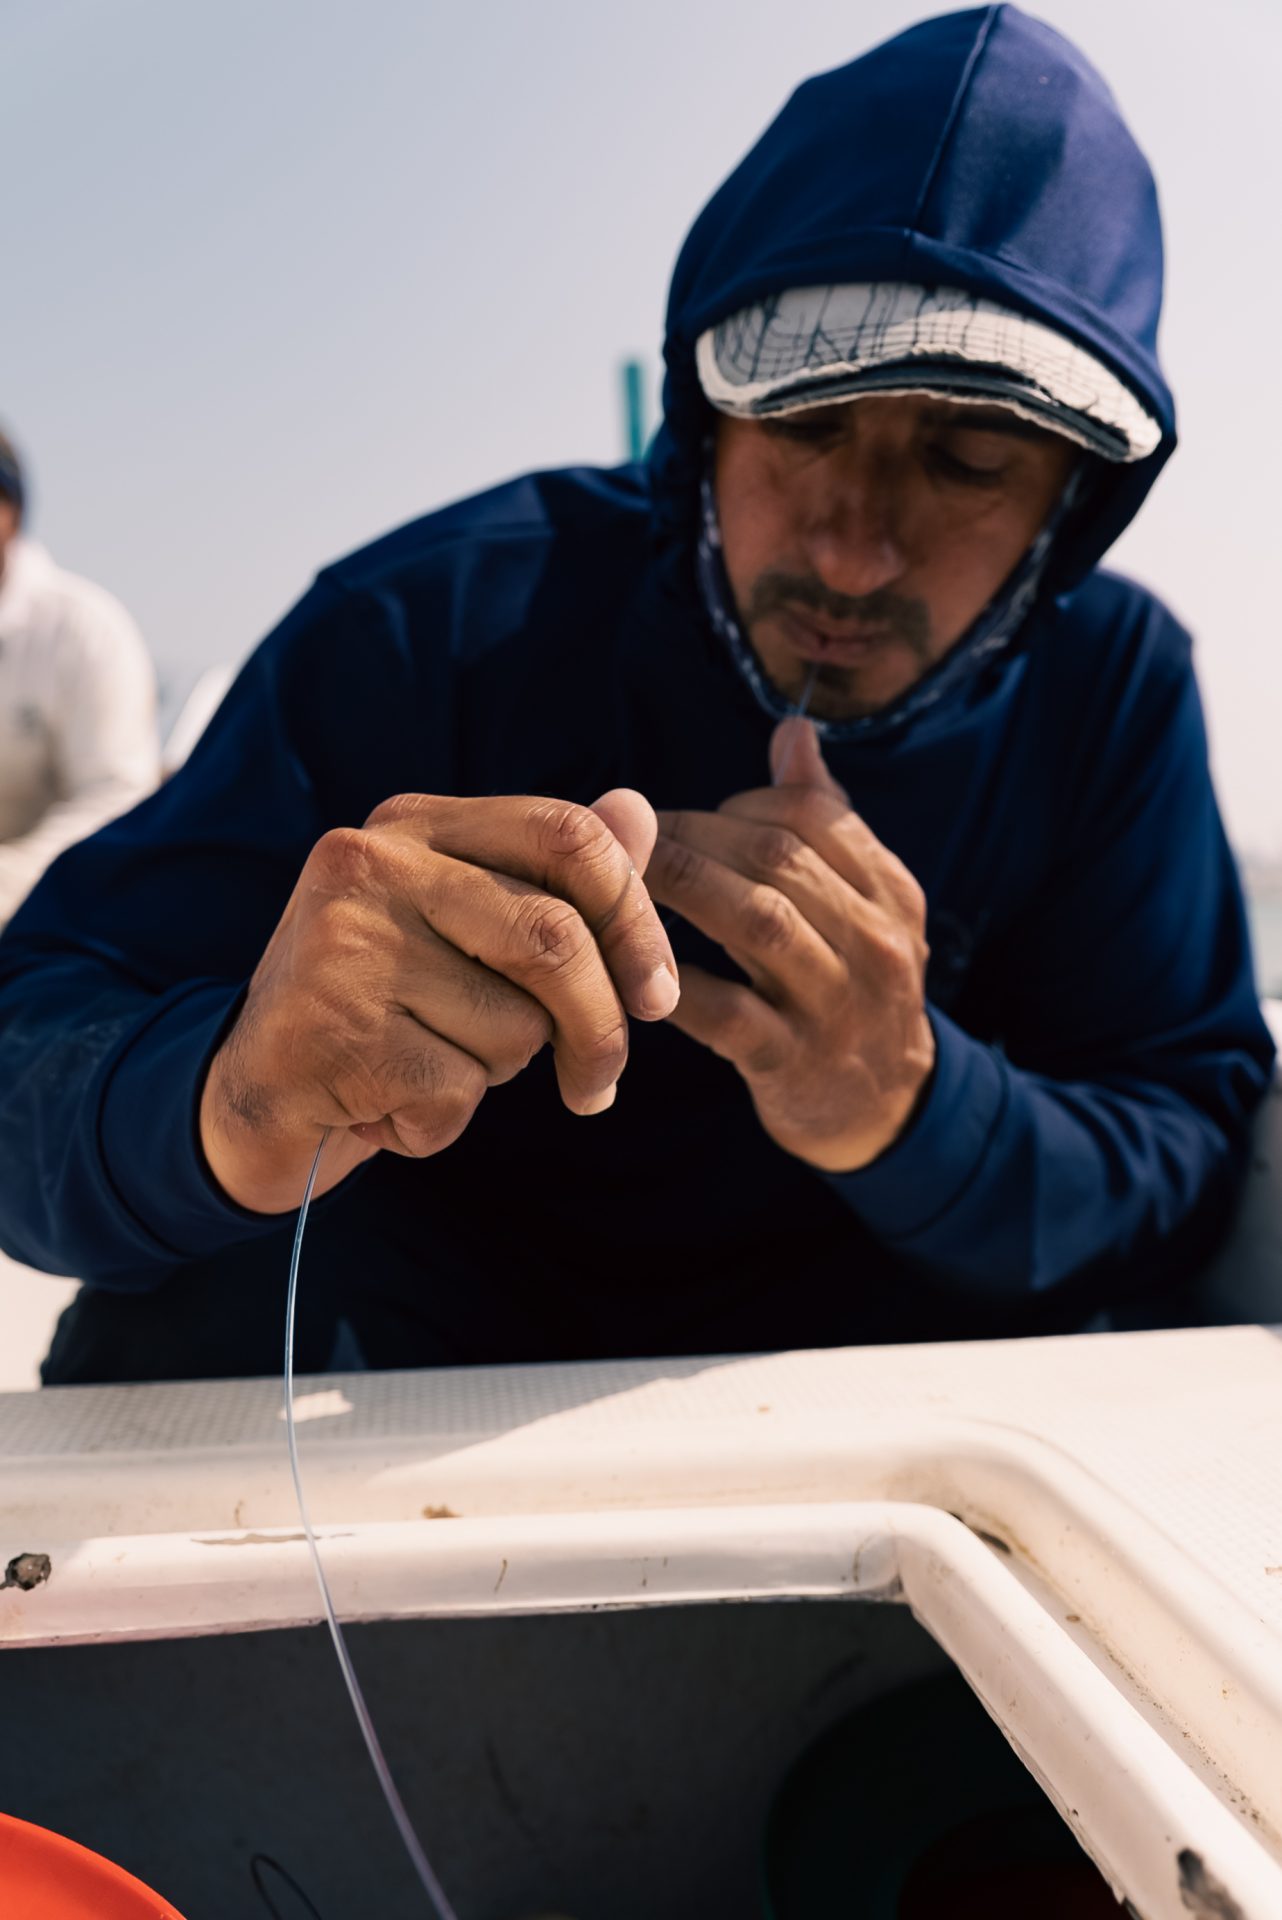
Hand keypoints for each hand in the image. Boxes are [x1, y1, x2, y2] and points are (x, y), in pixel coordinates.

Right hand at [199, 789, 677, 1211]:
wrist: (251, 1094)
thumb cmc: (382, 1008)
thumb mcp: (466, 931)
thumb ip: (551, 880)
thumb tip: (641, 811)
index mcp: (412, 822)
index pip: (566, 834)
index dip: (636, 918)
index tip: (658, 994)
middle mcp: (371, 863)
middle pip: (556, 937)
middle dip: (601, 1026)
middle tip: (597, 1083)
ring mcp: (346, 943)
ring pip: (514, 1025)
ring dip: (500, 1075)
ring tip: (429, 1066)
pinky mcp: (335, 1028)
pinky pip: (459, 1090)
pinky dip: (443, 1124)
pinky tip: (385, 1106)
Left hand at [646, 719, 934, 1172]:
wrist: (887, 1107)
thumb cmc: (853, 984)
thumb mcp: (864, 903)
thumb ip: (828, 819)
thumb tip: (794, 728)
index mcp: (889, 891)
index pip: (813, 815)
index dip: (740, 804)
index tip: (689, 818)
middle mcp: (874, 941)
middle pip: (778, 858)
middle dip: (691, 835)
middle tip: (628, 834)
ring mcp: (836, 1004)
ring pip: (756, 921)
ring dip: (678, 888)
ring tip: (618, 878)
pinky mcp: (792, 1062)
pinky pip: (724, 1010)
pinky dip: (672, 980)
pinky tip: (626, 963)